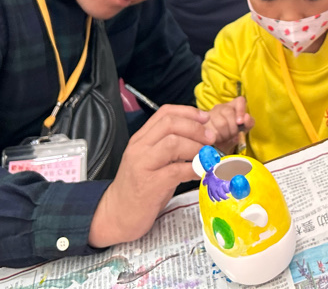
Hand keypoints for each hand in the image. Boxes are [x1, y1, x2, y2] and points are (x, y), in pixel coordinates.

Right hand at [89, 105, 214, 247]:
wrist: (117, 215)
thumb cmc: (139, 188)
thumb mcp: (152, 161)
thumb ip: (170, 148)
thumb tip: (201, 139)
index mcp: (141, 139)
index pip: (164, 113)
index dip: (188, 112)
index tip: (206, 118)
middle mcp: (139, 148)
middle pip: (170, 124)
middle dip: (195, 128)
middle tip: (211, 138)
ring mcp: (142, 165)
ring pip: (173, 143)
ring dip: (195, 148)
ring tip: (207, 157)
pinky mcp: (149, 185)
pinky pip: (176, 171)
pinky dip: (193, 169)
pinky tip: (201, 173)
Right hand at [206, 98, 254, 153]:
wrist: (215, 148)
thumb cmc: (231, 137)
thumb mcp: (242, 131)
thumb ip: (248, 124)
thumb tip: (246, 117)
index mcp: (233, 106)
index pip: (240, 101)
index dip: (241, 110)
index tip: (240, 122)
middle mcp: (221, 107)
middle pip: (229, 113)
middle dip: (233, 129)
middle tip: (231, 136)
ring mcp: (210, 114)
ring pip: (221, 123)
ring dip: (224, 135)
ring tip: (223, 139)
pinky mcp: (201, 123)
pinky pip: (212, 131)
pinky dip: (216, 138)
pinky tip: (215, 140)